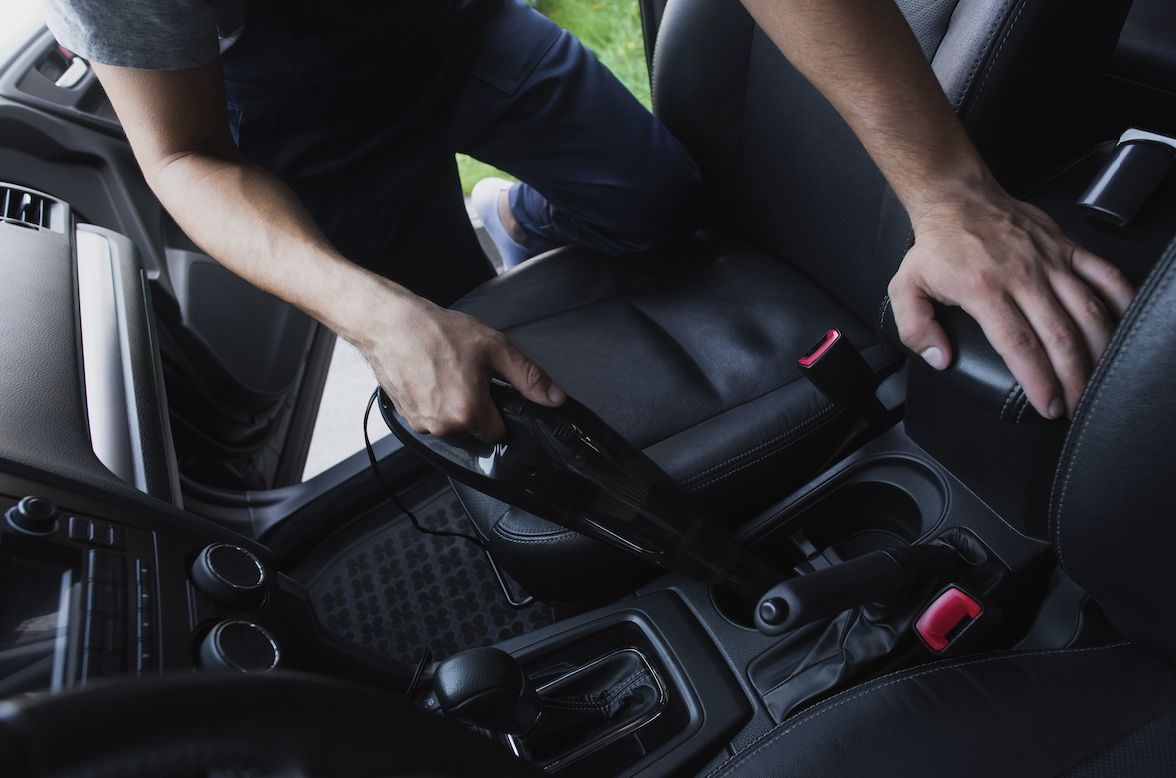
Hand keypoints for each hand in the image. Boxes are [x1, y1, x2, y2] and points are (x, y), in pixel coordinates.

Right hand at [356, 293, 565, 442]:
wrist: (389, 323)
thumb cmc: (435, 331)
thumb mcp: (494, 348)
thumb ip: (529, 377)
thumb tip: (553, 397)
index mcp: (467, 412)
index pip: (500, 434)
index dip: (502, 413)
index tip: (495, 393)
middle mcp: (442, 425)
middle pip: (475, 430)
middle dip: (478, 407)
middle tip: (470, 375)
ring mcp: (421, 423)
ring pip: (452, 425)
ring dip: (455, 405)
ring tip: (448, 372)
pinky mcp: (406, 416)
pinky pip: (432, 417)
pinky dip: (435, 401)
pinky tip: (432, 376)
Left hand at [888, 181, 1134, 418]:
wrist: (957, 198)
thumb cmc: (936, 245)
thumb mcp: (905, 288)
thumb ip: (916, 329)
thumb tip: (940, 359)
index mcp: (984, 289)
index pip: (1019, 345)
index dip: (1039, 381)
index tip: (1049, 405)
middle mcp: (1023, 276)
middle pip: (1060, 336)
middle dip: (1073, 377)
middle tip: (1076, 403)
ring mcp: (1050, 261)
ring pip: (1087, 310)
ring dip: (1099, 349)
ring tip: (1100, 377)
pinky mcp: (1067, 247)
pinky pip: (1105, 274)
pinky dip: (1122, 300)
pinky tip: (1125, 326)